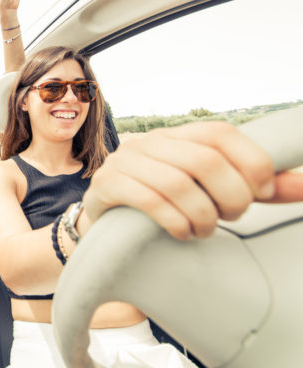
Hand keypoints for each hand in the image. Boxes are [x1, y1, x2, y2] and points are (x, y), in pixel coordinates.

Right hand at [82, 121, 286, 240]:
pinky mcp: (106, 185)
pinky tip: (182, 233)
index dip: (250, 162)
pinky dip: (175, 222)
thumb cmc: (162, 203)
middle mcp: (150, 141)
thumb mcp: (207, 190)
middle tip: (231, 217)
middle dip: (230, 196)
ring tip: (206, 230)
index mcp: (178, 135)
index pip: (220, 133)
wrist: (104, 223)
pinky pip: (149, 201)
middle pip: (204, 160)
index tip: (263, 193)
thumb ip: (252, 187)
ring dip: (203, 215)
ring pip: (178, 183)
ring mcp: (125, 161)